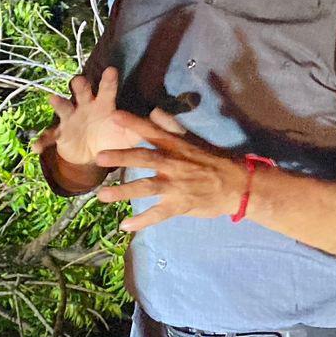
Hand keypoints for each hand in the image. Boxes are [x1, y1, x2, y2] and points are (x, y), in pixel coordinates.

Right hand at [32, 68, 139, 167]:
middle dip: (80, 86)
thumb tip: (166, 123)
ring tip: (53, 99)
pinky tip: (37, 147)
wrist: (92, 153)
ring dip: (58, 103)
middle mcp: (85, 107)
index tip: (111, 70)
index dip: (108, 81)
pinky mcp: (60, 134)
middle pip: (81, 91)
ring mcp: (70, 119)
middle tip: (80, 81)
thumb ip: (142, 129)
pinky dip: (42, 141)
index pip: (107, 90)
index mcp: (103, 105)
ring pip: (63, 107)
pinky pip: (49, 136)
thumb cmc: (112, 137)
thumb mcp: (128, 136)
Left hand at [94, 109, 248, 231]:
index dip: (134, 123)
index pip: (153, 132)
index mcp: (176, 146)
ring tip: (102, 196)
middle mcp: (173, 164)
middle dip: (122, 157)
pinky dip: (142, 221)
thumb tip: (153, 110)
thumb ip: (171, 126)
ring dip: (123, 191)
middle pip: (144, 159)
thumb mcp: (193, 139)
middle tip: (99, 157)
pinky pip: (158, 214)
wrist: (236, 184)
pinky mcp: (179, 205)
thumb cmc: (213, 160)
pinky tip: (125, 225)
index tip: (115, 115)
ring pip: (146, 187)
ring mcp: (176, 186)